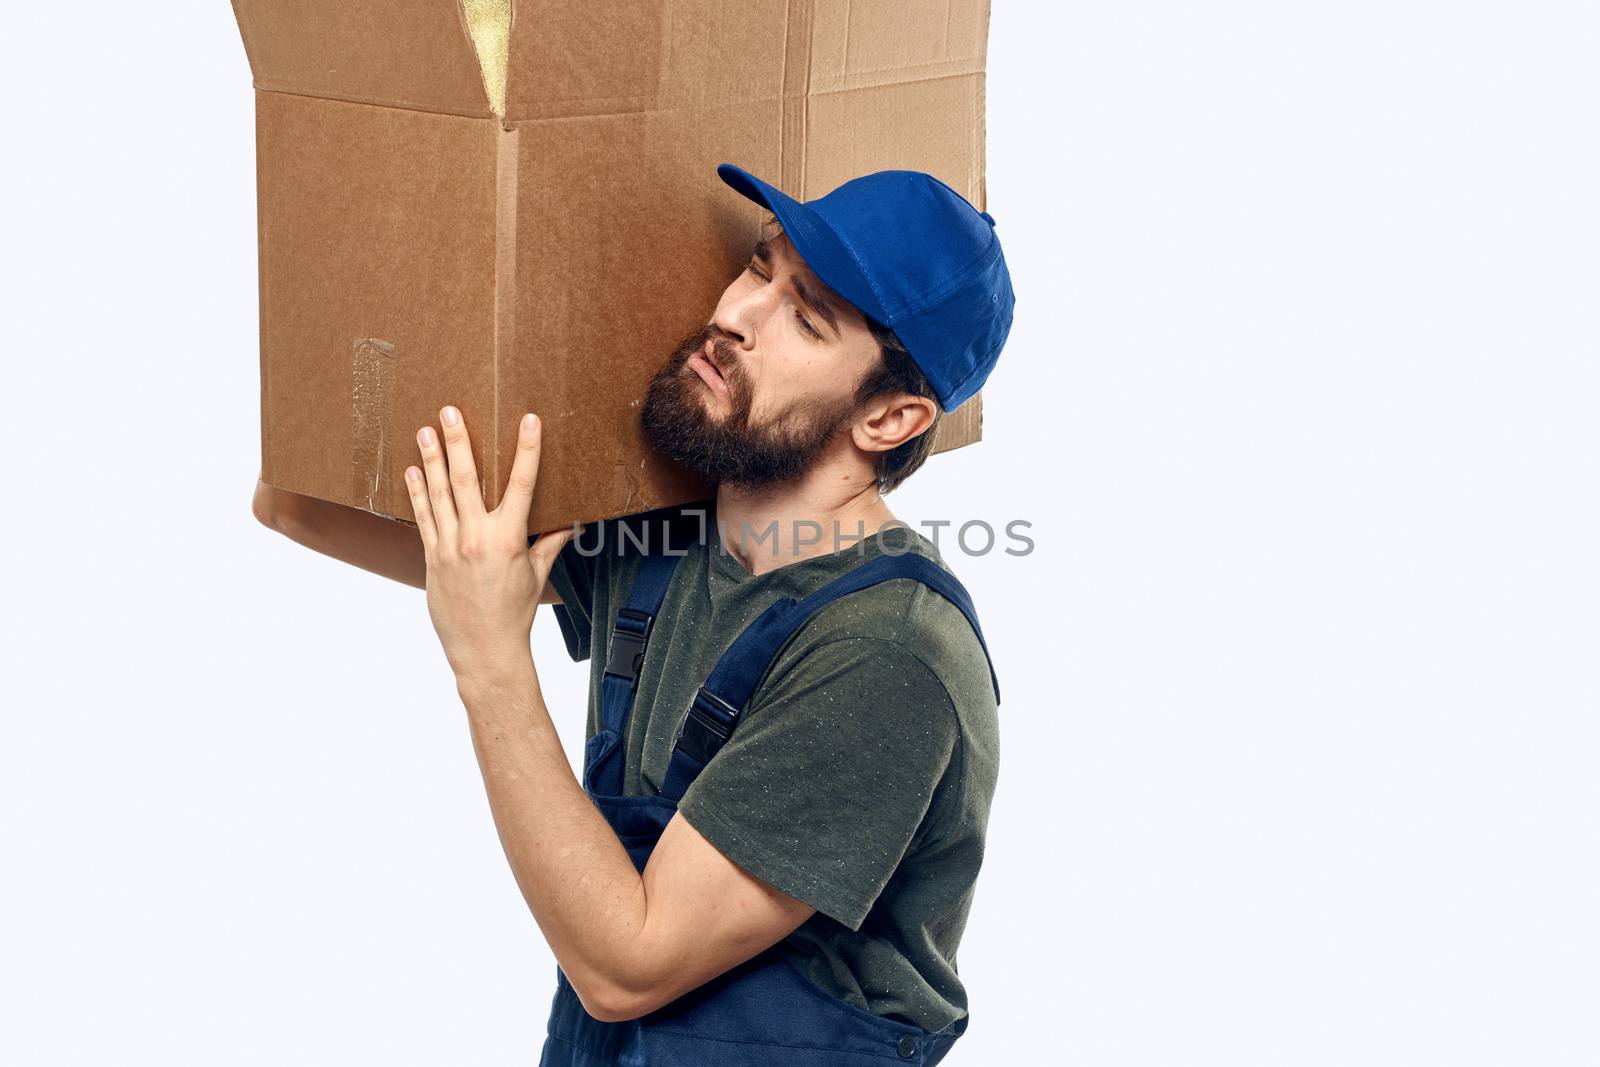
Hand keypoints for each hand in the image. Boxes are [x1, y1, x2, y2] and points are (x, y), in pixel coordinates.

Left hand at [406, 406, 573, 683]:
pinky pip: (423, 518)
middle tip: (450, 411)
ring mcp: (450, 547)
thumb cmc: (515, 614)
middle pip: (466, 479)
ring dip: (431, 460)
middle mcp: (477, 538)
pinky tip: (413, 470)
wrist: (485, 650)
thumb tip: (571, 524)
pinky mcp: (432, 559)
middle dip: (458, 442)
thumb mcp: (536, 576)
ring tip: (425, 431)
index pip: (523, 484)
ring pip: (438, 494)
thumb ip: (549, 544)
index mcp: (509, 539)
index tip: (529, 420)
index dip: (527, 450)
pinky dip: (417, 493)